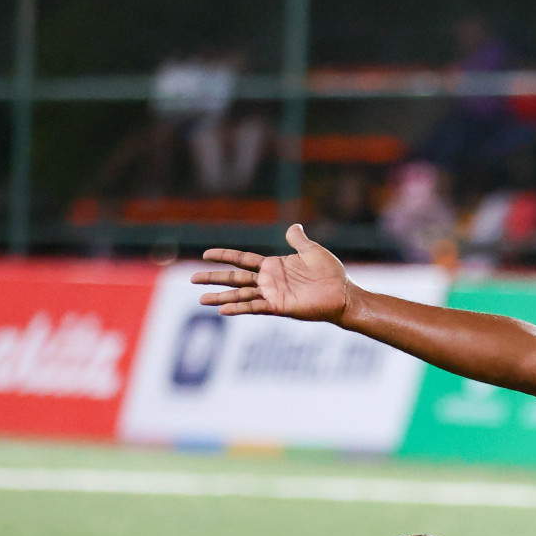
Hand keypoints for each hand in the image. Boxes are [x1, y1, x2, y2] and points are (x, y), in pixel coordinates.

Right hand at [191, 223, 350, 322]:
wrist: (343, 293)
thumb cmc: (330, 273)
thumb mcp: (312, 251)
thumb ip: (298, 240)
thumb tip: (292, 226)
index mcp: (273, 266)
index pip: (242, 259)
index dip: (224, 256)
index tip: (205, 254)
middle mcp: (269, 281)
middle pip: (235, 278)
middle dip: (214, 278)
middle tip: (192, 279)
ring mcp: (272, 295)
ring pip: (240, 294)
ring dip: (220, 297)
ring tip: (201, 300)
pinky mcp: (279, 307)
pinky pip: (254, 307)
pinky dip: (239, 308)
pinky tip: (223, 310)